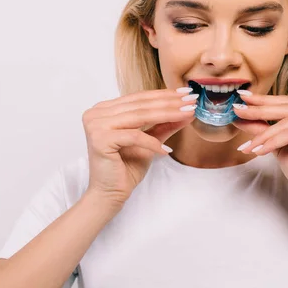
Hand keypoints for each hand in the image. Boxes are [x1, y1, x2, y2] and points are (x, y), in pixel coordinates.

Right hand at [81, 88, 196, 207]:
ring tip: (187, 114)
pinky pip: (134, 136)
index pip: (140, 97)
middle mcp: (97, 113)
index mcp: (105, 109)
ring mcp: (95, 125)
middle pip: (141, 104)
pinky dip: (153, 143)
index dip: (165, 95)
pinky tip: (167, 150)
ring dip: (168, 114)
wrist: (109, 194)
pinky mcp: (99, 139)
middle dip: (170, 102)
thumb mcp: (150, 141)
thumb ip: (165, 124)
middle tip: (192, 101)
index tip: (188, 94)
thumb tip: (187, 111)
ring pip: (140, 116)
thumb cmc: (126, 167)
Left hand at [232, 93, 287, 203]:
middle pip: (286, 108)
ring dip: (263, 134)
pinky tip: (258, 151)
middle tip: (237, 110)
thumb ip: (264, 128)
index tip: (243, 98)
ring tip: (247, 145)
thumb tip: (241, 115)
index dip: (264, 100)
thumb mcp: (280, 144)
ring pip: (286, 122)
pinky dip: (271, 142)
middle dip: (258, 110)